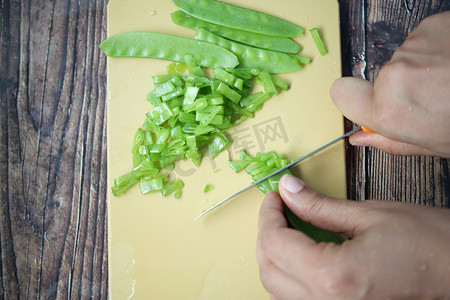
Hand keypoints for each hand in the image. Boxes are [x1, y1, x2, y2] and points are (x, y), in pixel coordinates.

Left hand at [256, 174, 449, 299]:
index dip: (268, 214)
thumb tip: (289, 190)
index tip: (274, 196)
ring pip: (277, 288)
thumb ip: (318, 205)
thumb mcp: (368, 214)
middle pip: (269, 269)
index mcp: (333, 277)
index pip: (274, 243)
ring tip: (287, 227)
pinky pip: (297, 297)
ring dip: (274, 255)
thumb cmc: (428, 243)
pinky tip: (302, 251)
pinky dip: (290, 273)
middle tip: (278, 207)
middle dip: (267, 233)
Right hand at [331, 11, 449, 156]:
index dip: (355, 101)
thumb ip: (390, 140)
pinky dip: (436, 51)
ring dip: (422, 70)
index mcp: (390, 111)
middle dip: (399, 90)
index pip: (340, 94)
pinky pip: (422, 42)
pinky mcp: (435, 25)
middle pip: (378, 79)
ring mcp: (416, 46)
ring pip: (403, 60)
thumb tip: (361, 138)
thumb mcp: (434, 145)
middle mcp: (396, 74)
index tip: (369, 104)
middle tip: (432, 100)